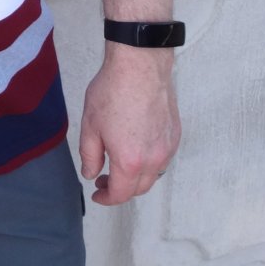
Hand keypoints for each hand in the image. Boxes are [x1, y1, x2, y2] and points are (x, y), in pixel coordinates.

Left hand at [78, 43, 180, 205]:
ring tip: (117, 165)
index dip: (106, 198)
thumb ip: (90, 156)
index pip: (121, 194)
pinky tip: (134, 149)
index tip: (97, 194)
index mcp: (131, 161)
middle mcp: (154, 159)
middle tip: (103, 180)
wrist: (140, 67)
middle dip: (120, 190)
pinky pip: (162, 158)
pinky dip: (148, 163)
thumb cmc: (113, 93)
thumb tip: (91, 174)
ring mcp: (168, 147)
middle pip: (139, 188)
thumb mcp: (90, 127)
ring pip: (153, 175)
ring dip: (136, 177)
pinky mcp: (175, 135)